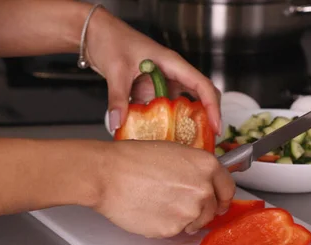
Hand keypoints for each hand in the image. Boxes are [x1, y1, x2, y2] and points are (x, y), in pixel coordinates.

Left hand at [84, 9, 221, 134]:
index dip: (212, 107)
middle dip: (202, 119)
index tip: (215, 126)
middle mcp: (169, 73)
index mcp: (172, 64)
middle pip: (196, 97)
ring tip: (180, 144)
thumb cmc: (111, 40)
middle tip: (203, 141)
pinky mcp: (146, 89)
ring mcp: (158, 82)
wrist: (96, 35)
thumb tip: (118, 123)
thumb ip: (118, 98)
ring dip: (179, 123)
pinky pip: (157, 108)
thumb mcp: (116, 70)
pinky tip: (152, 135)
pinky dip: (157, 121)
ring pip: (176, 105)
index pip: (202, 85)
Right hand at [94, 141, 234, 237]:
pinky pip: (174, 231)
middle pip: (212, 208)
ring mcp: (189, 212)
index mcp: (206, 165)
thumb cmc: (130, 159)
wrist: (107, 175)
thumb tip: (200, 181)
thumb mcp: (171, 151)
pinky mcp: (172, 229)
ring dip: (182, 218)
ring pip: (194, 222)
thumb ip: (193, 168)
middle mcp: (203, 189)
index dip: (221, 195)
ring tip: (158, 204)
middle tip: (177, 202)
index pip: (228, 188)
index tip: (217, 200)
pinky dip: (163, 224)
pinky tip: (149, 210)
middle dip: (199, 208)